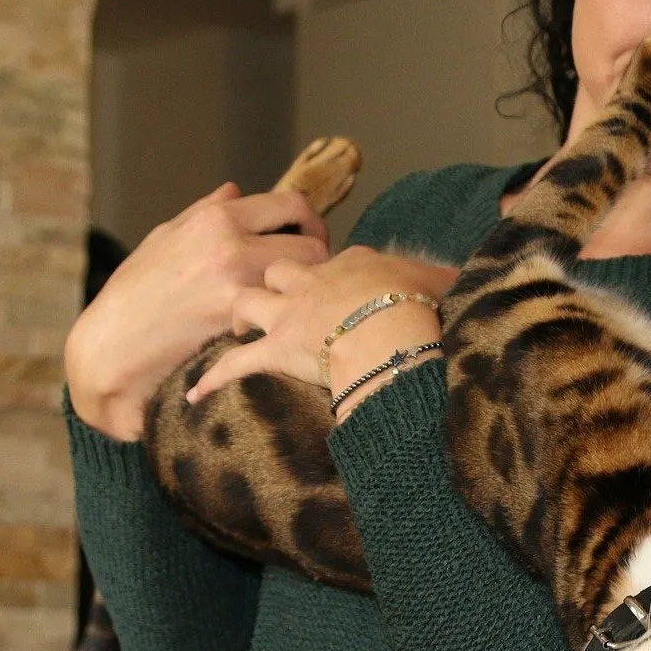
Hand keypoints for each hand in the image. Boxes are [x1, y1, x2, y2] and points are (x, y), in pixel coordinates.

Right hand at [65, 183, 331, 439]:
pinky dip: (291, 317)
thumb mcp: (165, 238)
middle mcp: (231, 245)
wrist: (112, 345)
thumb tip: (236, 191)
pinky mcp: (239, 323)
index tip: (310, 235)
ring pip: (308, 280)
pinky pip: (286, 312)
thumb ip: (205, 212)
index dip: (310, 220)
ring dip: (310, 290)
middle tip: (316, 274)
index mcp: (216, 219)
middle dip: (321, 257)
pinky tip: (282, 326)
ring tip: (301, 301)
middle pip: (312, 242)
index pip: (290, 203)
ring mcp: (237, 285)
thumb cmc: (134, 292)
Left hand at [185, 246, 456, 404]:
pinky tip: (195, 394)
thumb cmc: (424, 308)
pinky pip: (235, 364)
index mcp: (351, 262)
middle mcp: (312, 280)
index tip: (326, 284)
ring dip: (240, 315)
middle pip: (277, 268)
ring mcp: (291, 314)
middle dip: (269, 278)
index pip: (325, 257)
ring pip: (248, 302)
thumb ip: (438, 275)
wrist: (398, 336)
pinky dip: (213, 378)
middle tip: (272, 296)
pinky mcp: (278, 351)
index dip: (321, 270)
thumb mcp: (438, 280)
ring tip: (236, 329)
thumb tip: (454, 273)